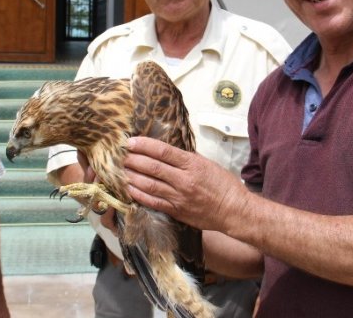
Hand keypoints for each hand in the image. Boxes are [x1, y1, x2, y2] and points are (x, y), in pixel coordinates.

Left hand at [123, 136, 248, 231]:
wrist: (234, 210)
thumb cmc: (223, 185)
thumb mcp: (207, 164)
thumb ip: (187, 158)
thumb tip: (166, 151)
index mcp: (192, 164)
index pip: (163, 151)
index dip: (144, 145)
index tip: (130, 141)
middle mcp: (184, 180)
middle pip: (152, 167)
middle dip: (133, 159)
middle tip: (119, 155)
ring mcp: (179, 197)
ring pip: (149, 184)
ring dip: (131, 176)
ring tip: (119, 170)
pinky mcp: (176, 211)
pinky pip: (153, 201)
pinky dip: (139, 194)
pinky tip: (128, 188)